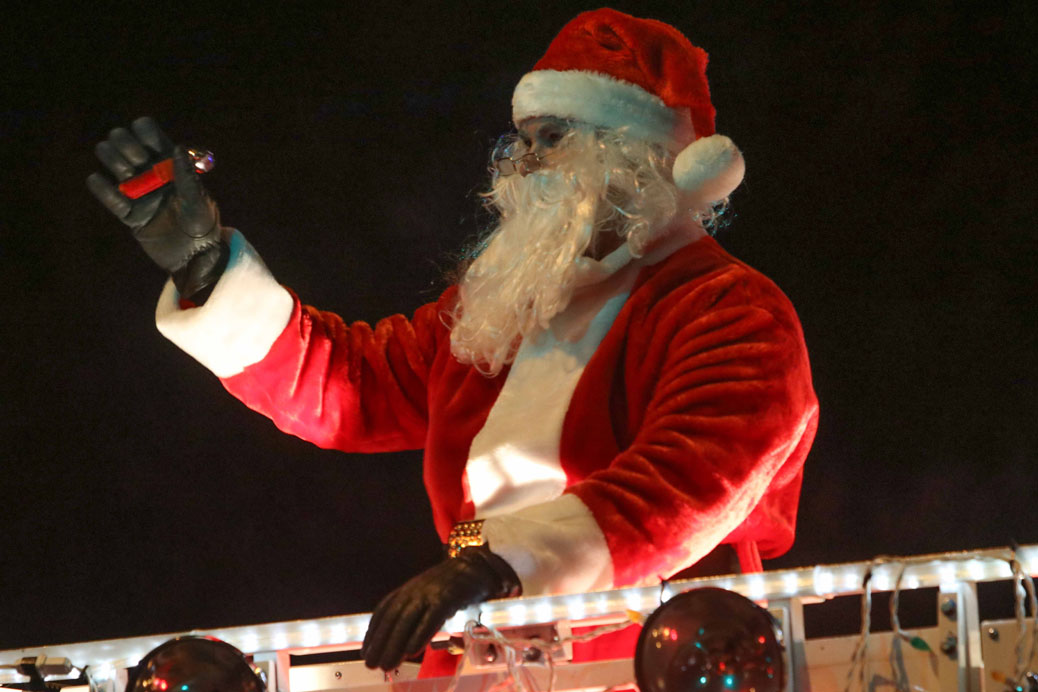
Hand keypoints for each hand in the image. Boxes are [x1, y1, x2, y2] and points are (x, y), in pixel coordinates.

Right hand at [87, 117, 225, 299]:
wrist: (196, 258)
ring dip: (112, 160)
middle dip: (125, 145)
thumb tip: (177, 147)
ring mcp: (139, 192)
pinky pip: (109, 198)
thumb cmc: (204, 225)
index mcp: (171, 164)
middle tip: (138, 161)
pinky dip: (101, 188)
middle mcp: (152, 173)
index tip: (149, 145)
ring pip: (113, 164)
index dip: (143, 131)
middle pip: (125, 143)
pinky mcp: (130, 214)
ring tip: (126, 174)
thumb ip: (187, 176)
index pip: (149, 134)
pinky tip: (97, 179)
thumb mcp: (198, 200)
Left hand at [361, 545, 520, 670]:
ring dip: (395, 645)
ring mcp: (430, 592)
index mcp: (408, 589)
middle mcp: (415, 589)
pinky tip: (411, 651)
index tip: (365, 650)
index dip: (373, 632)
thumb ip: (415, 613)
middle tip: (371, 664)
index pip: (384, 610)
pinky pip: (430, 618)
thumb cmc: (453, 585)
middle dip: (380, 643)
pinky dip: (419, 635)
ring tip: (387, 665)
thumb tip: (403, 641)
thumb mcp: (428, 595)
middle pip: (392, 618)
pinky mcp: (447, 597)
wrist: (477, 564)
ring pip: (407, 621)